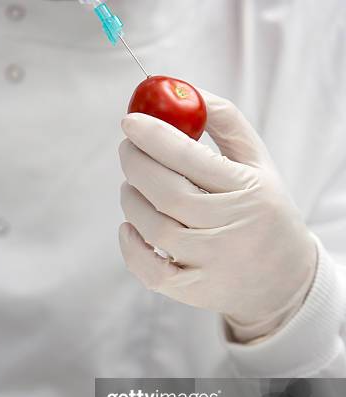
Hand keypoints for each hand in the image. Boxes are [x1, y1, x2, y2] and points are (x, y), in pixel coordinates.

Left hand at [118, 90, 317, 342]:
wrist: (284, 277)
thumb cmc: (263, 210)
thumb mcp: (258, 164)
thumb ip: (226, 123)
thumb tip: (184, 91)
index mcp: (247, 191)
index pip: (191, 159)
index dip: (154, 137)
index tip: (129, 122)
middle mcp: (230, 228)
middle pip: (167, 194)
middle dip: (136, 165)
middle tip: (126, 150)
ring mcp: (212, 263)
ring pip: (155, 228)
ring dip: (131, 200)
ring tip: (131, 186)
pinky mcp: (196, 291)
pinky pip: (151, 271)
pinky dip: (131, 248)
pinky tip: (129, 227)